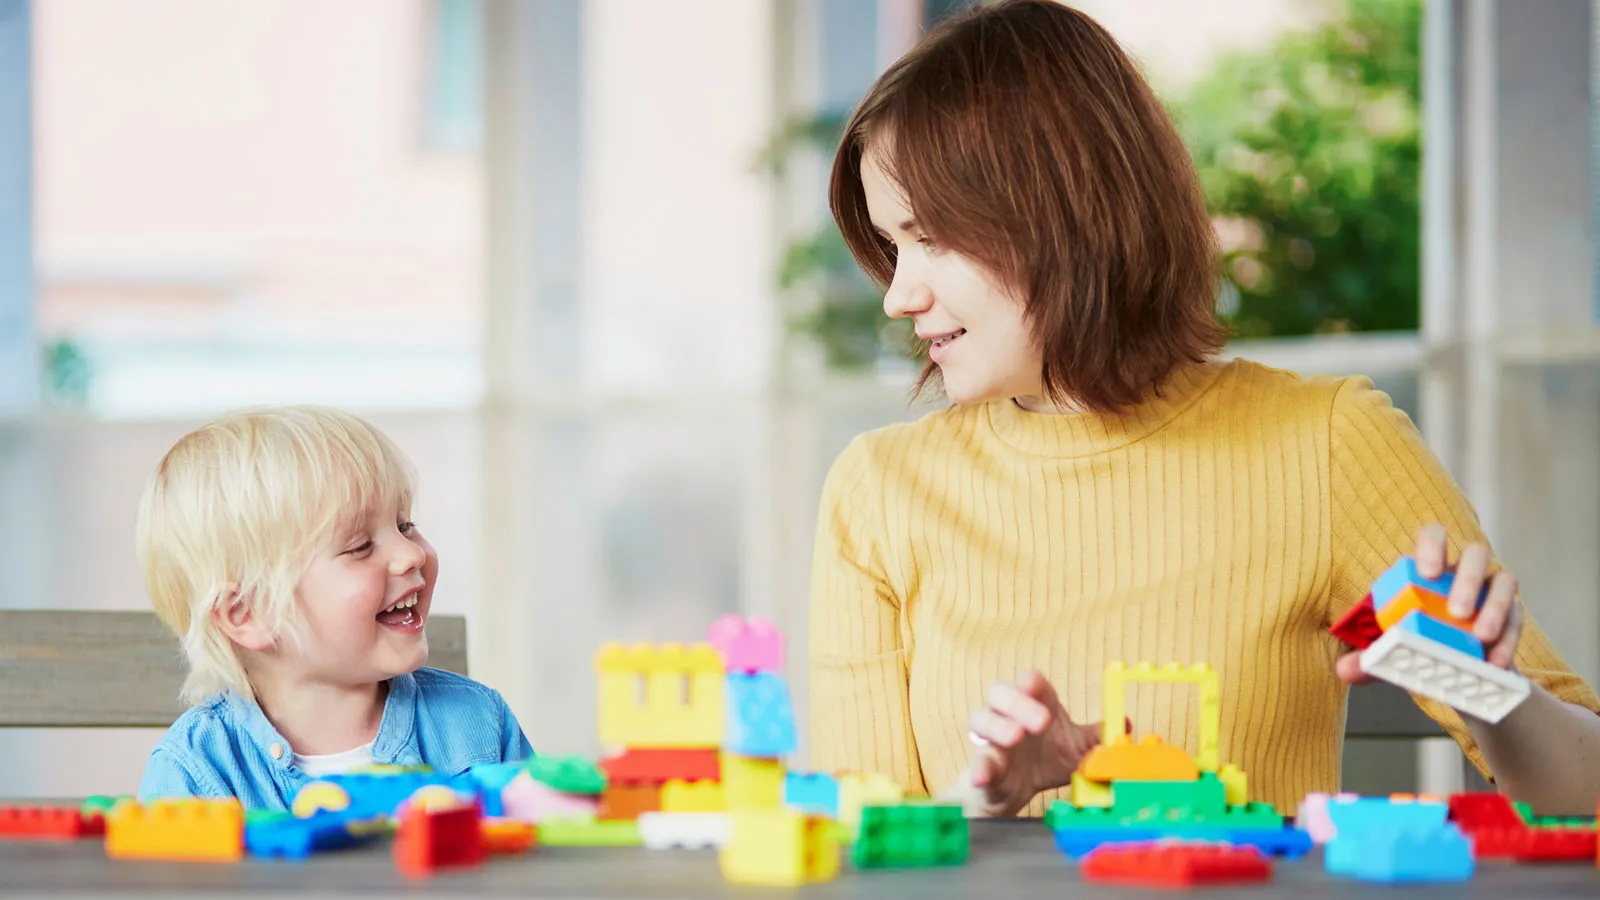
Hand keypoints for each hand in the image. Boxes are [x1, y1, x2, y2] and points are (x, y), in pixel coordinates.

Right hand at [962, 670, 1106, 816]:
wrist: (1018, 793)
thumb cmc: (1046, 760)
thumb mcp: (1076, 749)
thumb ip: (1096, 737)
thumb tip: (1124, 724)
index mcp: (1033, 704)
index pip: (1028, 683)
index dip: (1030, 681)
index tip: (1034, 684)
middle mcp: (1007, 715)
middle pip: (1000, 693)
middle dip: (1018, 702)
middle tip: (1040, 721)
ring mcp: (991, 739)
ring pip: (980, 719)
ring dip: (997, 726)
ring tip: (1014, 738)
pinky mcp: (982, 765)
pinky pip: (976, 761)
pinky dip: (979, 767)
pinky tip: (983, 775)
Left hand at [1337, 524, 1523, 682]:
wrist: (1455, 675)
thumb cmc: (1416, 647)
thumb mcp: (1391, 654)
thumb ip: (1369, 659)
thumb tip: (1343, 670)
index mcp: (1430, 569)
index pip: (1434, 536)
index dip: (1433, 546)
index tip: (1428, 572)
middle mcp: (1464, 573)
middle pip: (1476, 554)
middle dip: (1468, 579)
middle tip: (1457, 610)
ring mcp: (1492, 593)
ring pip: (1505, 580)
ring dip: (1496, 607)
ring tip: (1479, 636)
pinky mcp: (1512, 617)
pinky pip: (1518, 619)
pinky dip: (1509, 639)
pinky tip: (1494, 661)